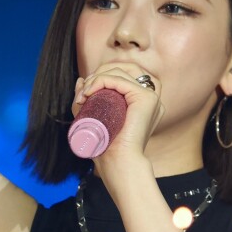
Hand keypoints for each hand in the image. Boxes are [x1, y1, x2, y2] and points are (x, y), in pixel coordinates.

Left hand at [72, 62, 164, 184]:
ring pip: (122, 71)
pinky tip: (89, 92)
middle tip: (82, 92)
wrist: (118, 162)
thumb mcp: (93, 116)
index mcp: (142, 102)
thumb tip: (80, 80)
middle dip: (99, 73)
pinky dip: (101, 81)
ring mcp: (150, 97)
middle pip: (125, 68)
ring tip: (84, 94)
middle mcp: (150, 98)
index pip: (124, 75)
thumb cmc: (107, 147)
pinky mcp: (147, 98)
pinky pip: (120, 79)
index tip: (83, 93)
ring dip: (98, 77)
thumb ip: (88, 97)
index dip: (102, 76)